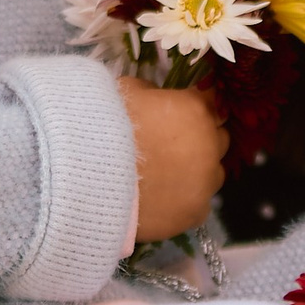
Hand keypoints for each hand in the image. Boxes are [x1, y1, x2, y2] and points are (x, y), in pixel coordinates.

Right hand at [121, 77, 226, 240]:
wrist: (86, 175)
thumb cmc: (105, 125)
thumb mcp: (128, 91)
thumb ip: (153, 94)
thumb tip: (158, 102)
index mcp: (196, 109)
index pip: (214, 102)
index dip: (197, 106)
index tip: (184, 112)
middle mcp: (210, 144)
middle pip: (219, 138)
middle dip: (201, 138)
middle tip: (174, 144)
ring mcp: (205, 182)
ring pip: (214, 173)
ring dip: (198, 170)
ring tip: (168, 175)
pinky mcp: (195, 213)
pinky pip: (200, 204)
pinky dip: (186, 200)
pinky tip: (164, 199)